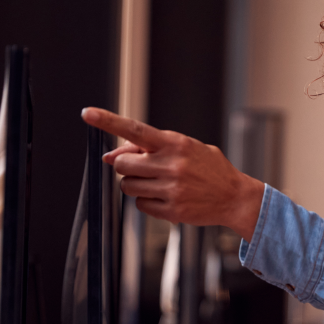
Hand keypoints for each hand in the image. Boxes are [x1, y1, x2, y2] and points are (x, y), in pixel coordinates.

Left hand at [80, 108, 265, 237]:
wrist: (235, 197)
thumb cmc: (208, 169)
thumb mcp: (185, 147)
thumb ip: (150, 148)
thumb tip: (111, 155)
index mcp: (175, 144)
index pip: (135, 130)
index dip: (108, 121)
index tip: (88, 113)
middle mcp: (171, 165)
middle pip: (122, 164)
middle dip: (126, 166)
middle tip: (142, 167)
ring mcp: (171, 189)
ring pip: (128, 186)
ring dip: (135, 184)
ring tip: (157, 183)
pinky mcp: (172, 210)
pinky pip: (140, 205)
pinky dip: (146, 201)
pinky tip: (165, 197)